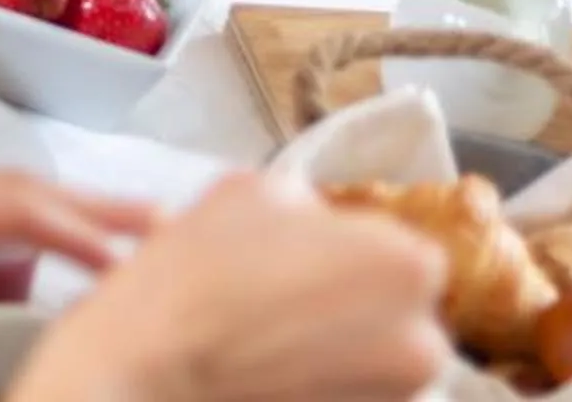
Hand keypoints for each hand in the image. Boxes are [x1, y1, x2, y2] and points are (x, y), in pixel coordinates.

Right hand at [12, 170, 449, 401]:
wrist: (146, 368)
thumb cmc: (197, 275)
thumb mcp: (256, 190)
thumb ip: (312, 205)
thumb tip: (322, 229)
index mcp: (411, 267)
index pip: (399, 248)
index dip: (345, 248)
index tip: (300, 255)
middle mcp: (424, 343)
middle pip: (395, 307)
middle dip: (348, 299)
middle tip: (281, 293)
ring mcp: (395, 399)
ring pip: (373, 356)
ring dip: (335, 343)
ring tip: (267, 333)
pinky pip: (345, 390)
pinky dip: (315, 379)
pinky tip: (267, 366)